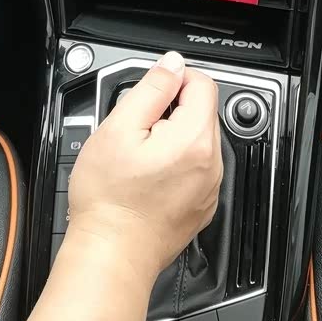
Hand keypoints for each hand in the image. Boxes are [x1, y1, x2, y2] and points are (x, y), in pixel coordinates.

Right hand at [67, 52, 222, 283]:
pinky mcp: (202, 205)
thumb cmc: (109, 200)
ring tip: (140, 154)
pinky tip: (149, 175)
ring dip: (173, 135)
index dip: (173, 80)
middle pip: (202, 111)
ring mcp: (209, 187)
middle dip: (171, 110)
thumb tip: (172, 64)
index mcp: (195, 139)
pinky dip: (177, 162)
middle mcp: (211, 164)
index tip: (151, 94)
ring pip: (198, 139)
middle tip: (137, 129)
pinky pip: (196, 167)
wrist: (111, 256)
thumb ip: (151, 89)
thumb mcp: (119, 128)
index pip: (202, 83)